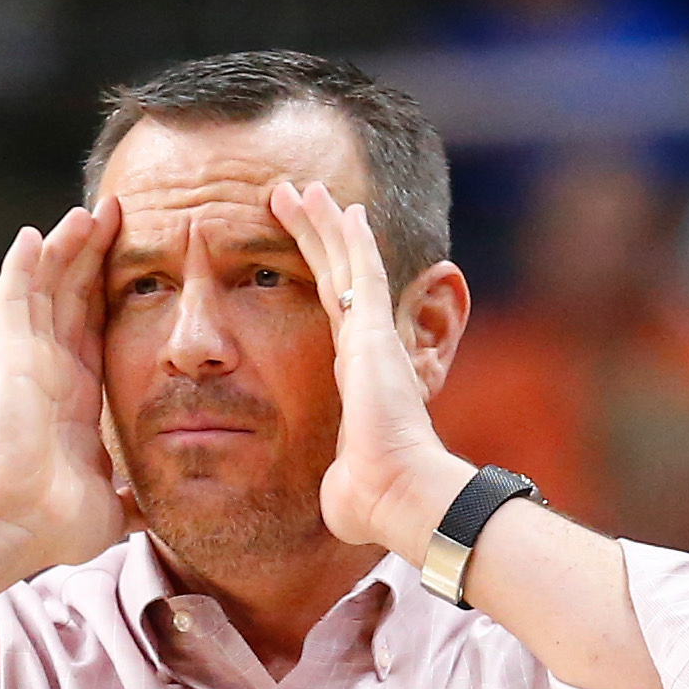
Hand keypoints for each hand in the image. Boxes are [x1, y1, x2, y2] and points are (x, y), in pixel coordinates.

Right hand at [0, 196, 130, 573]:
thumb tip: (160, 515)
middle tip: (118, 214)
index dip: (113, 293)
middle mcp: (54, 372)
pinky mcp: (10, 359)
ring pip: (48, 288)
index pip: (99, 329)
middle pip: (75, 297)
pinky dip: (22, 267)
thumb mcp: (114, 507)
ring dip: (66, 249)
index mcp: (79, 397)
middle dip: (94, 255)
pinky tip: (33, 235)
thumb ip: (134, 501)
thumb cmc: (58, 524)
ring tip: (89, 211)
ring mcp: (29, 362)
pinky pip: (14, 301)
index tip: (139, 261)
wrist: (22, 525)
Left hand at [267, 182, 469, 561]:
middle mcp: (364, 351)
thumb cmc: (371, 502)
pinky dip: (353, 239)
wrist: (396, 496)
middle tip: (291, 198)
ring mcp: (372, 339)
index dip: (317, 277)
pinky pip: (362, 274)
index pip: (331, 314)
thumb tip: (338, 497)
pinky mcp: (375, 334)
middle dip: (314, 237)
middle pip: (335, 278)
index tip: (299, 250)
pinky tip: (342, 206)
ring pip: (346, 266)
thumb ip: (338, 475)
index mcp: (354, 379)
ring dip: (323, 225)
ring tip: (300, 187)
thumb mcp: (342, 480)